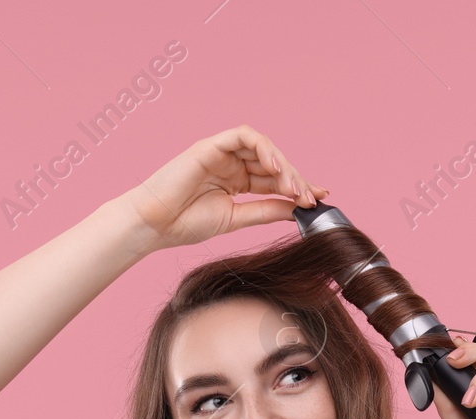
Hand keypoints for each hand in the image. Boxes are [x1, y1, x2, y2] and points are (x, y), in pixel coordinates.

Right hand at [116, 125, 329, 250]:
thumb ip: (266, 210)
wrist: (155, 225)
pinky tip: (275, 166)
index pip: (274, 179)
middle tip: (310, 198)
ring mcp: (222, 153)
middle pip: (273, 163)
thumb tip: (297, 210)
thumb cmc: (186, 223)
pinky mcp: (211, 145)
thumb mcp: (236, 218)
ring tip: (294, 187)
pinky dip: (263, 147)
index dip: (298, 187)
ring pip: (262, 147)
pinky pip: (243, 136)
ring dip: (283, 164)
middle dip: (296, 179)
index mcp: (237, 182)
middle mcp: (232, 164)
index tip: (320, 199)